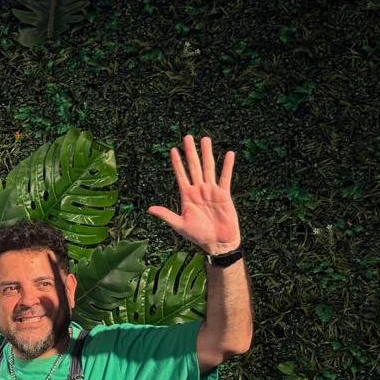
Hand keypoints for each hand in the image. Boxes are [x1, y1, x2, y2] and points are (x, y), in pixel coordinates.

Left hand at [148, 135, 240, 254]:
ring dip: (207, 154)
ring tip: (205, 139)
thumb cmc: (198, 235)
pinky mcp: (224, 194)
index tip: (173, 150)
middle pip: (194, 167)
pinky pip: (226, 178)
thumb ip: (166, 215)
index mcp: (187, 196)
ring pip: (208, 168)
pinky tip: (229, 154)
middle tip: (187, 137)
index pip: (181, 175)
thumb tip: (149, 209)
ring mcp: (211, 191)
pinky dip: (227, 166)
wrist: (217, 243)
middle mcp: (199, 190)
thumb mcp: (180, 225)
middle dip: (190, 152)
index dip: (177, 163)